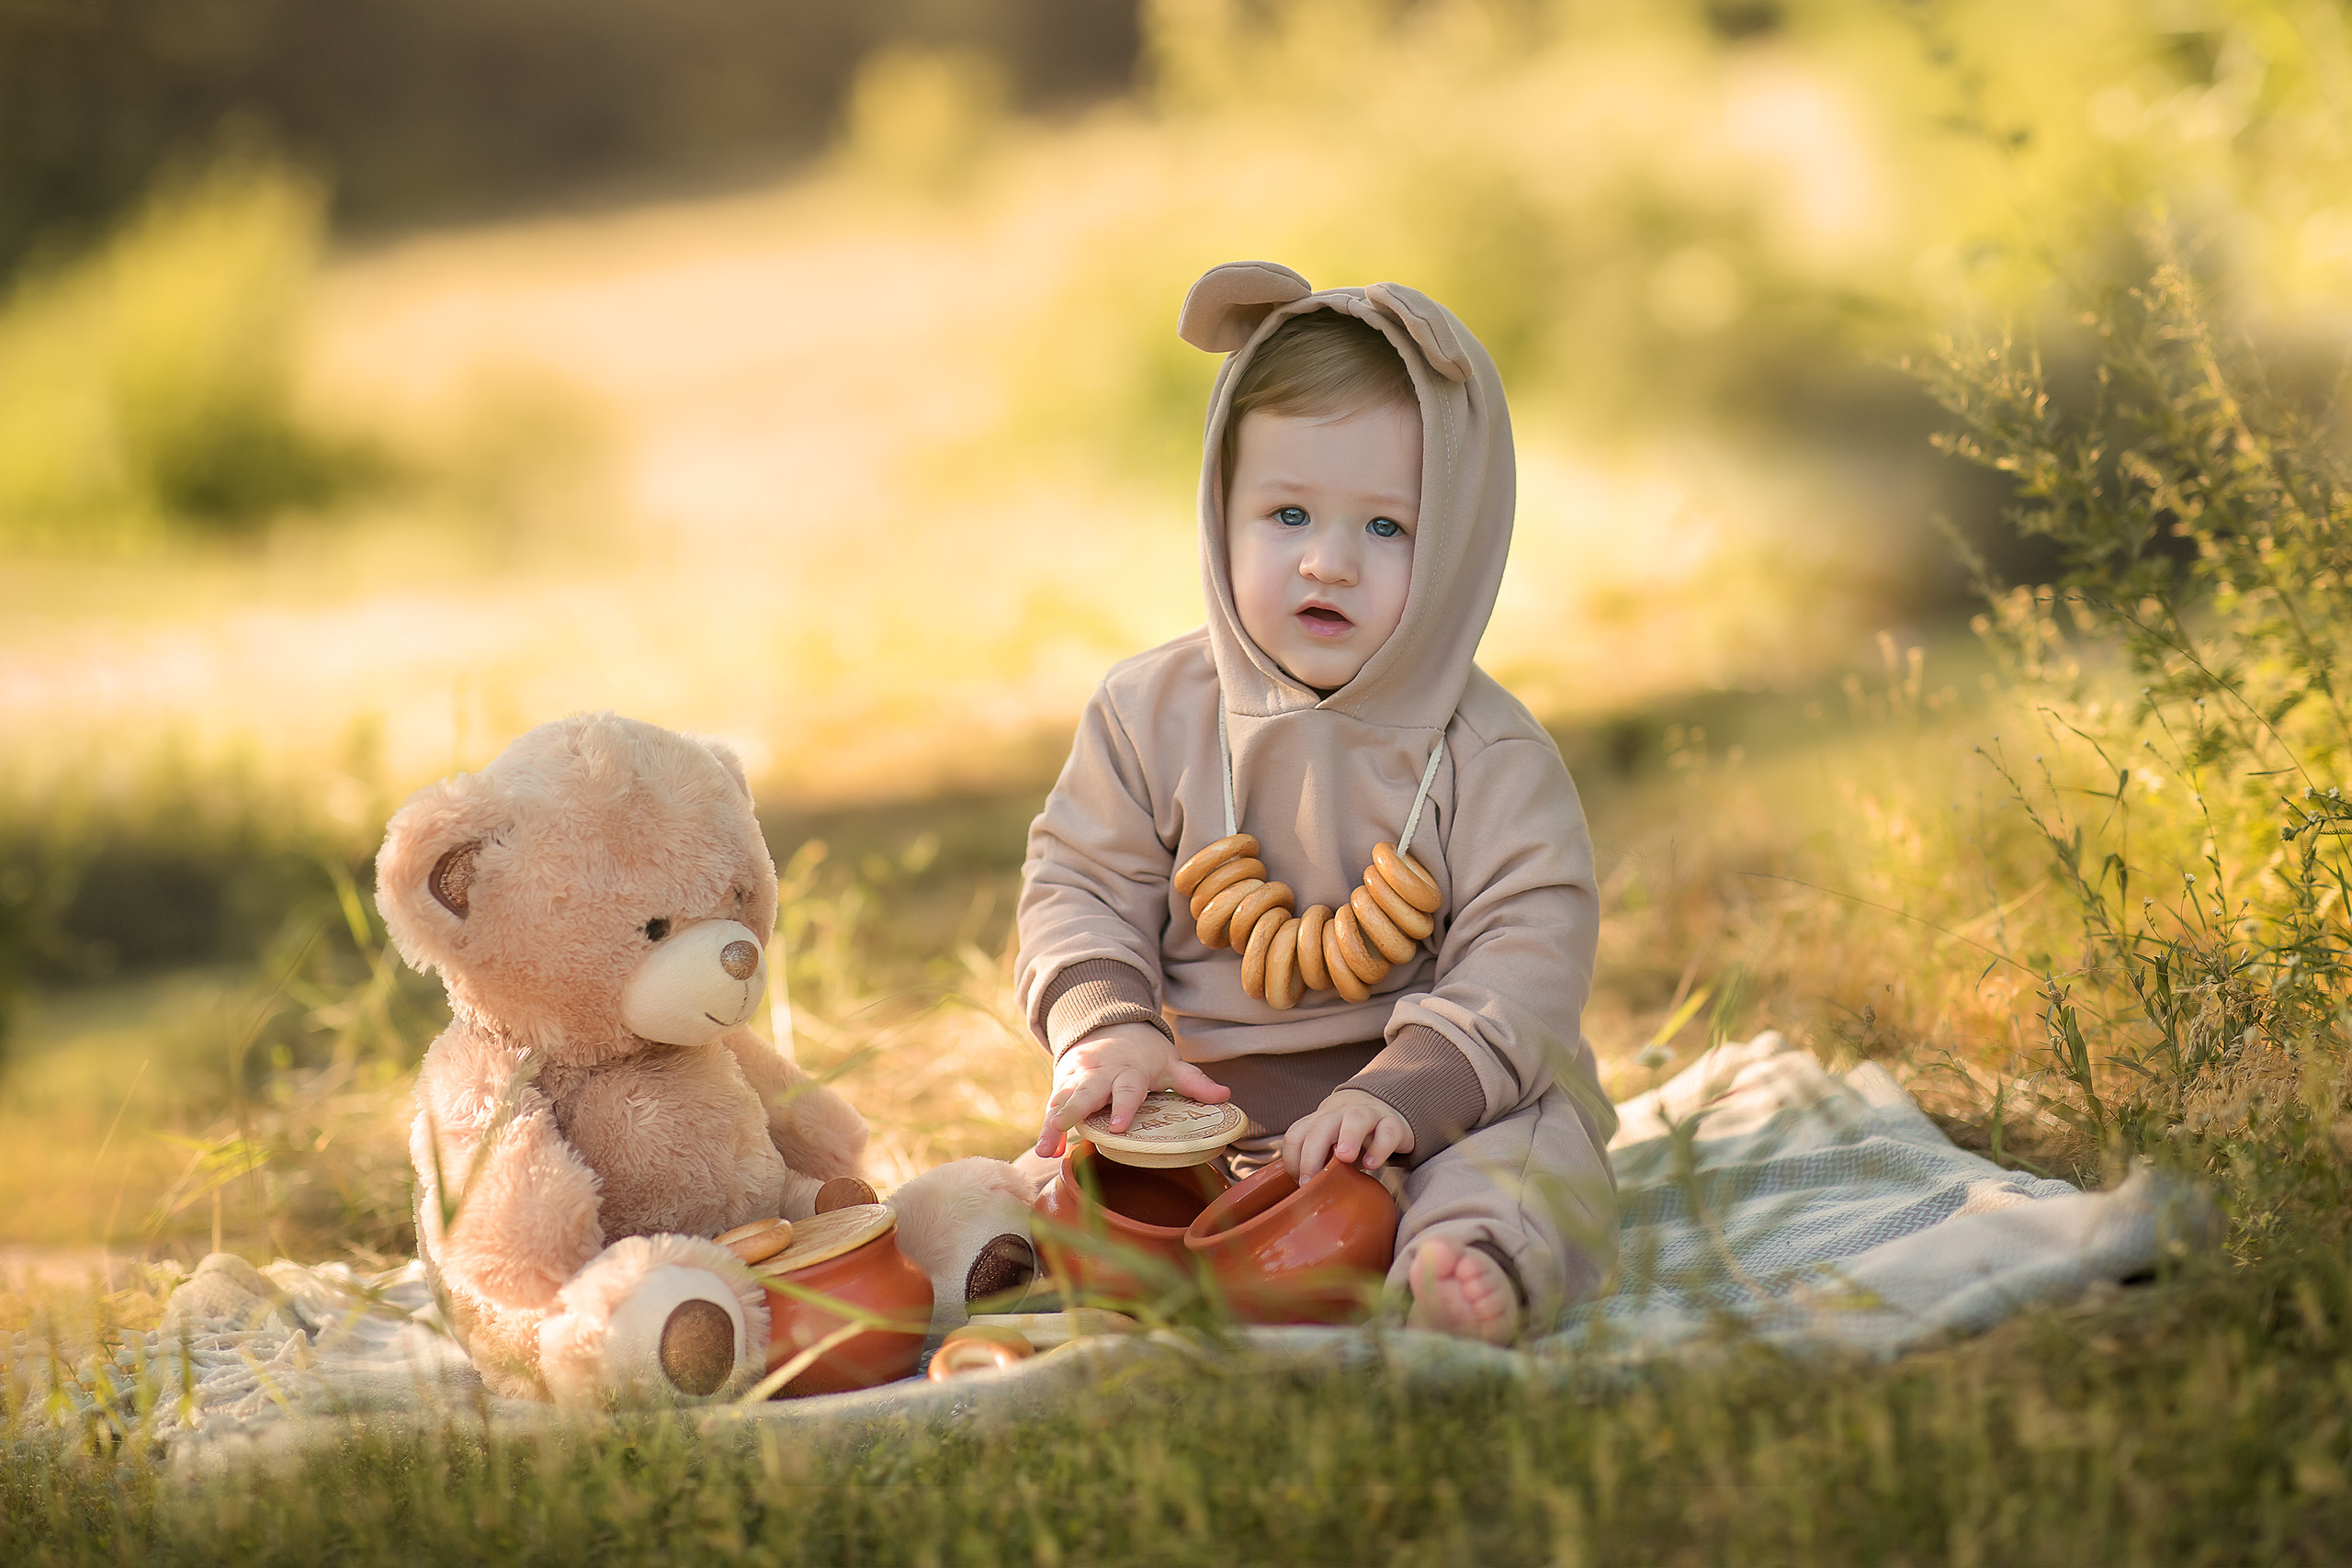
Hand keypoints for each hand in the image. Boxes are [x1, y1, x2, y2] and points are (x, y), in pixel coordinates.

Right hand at [1036, 1022, 1230, 1157]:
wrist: (1109, 1025)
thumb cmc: (1145, 1054)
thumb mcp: (1170, 1063)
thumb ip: (1194, 1081)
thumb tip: (1226, 1096)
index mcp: (1129, 1070)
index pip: (1126, 1089)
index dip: (1122, 1106)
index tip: (1118, 1126)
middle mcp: (1100, 1073)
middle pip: (1085, 1092)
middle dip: (1073, 1111)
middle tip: (1063, 1127)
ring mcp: (1078, 1078)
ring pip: (1062, 1100)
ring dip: (1052, 1123)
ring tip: (1045, 1149)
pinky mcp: (1063, 1084)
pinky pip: (1053, 1106)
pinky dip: (1047, 1127)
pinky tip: (1045, 1149)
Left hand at [1282, 1088, 1411, 1180]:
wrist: (1385, 1110)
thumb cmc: (1351, 1136)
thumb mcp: (1331, 1146)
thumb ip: (1318, 1162)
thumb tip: (1304, 1192)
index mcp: (1321, 1120)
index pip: (1297, 1134)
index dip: (1293, 1159)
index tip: (1302, 1182)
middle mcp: (1342, 1114)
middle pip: (1321, 1126)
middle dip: (1312, 1153)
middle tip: (1310, 1180)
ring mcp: (1369, 1114)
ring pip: (1356, 1118)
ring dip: (1348, 1137)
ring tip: (1344, 1159)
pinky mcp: (1394, 1123)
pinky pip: (1388, 1131)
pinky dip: (1380, 1148)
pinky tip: (1372, 1164)